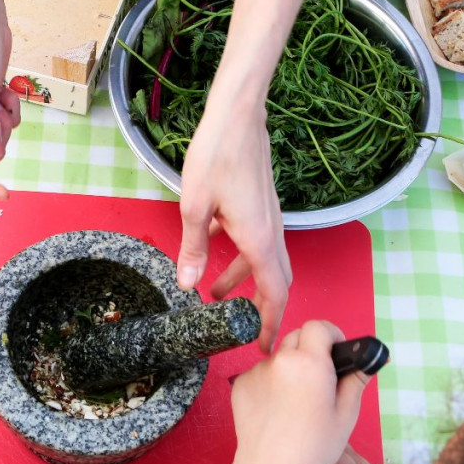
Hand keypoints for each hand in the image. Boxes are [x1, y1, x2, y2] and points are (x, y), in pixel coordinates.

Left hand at [177, 101, 291, 349]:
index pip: (274, 293)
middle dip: (261, 308)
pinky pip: (253, 239)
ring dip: (242, 279)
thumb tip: (188, 285)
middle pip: (274, 281)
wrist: (237, 117)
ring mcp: (267, 217)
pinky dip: (239, 253)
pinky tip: (212, 247)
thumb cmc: (216, 156)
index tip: (264, 345)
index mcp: (259, 239)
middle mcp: (270, 231)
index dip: (270, 322)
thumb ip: (192, 248)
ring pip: (261, 259)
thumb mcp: (194, 207)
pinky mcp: (259, 204)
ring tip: (215, 294)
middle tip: (245, 330)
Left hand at [230, 321, 368, 463]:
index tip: (337, 350)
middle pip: (296, 337)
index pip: (318, 326)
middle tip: (321, 378)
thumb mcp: (346, 414)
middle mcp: (279, 360)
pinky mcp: (239, 383)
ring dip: (290, 368)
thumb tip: (367, 360)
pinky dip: (271, 383)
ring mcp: (255, 371)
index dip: (331, 334)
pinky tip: (278, 410)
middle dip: (311, 349)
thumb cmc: (315, 446)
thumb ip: (355, 380)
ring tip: (298, 402)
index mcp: (309, 363)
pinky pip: (261, 374)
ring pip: (278, 357)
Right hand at [293, 445, 402, 463]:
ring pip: (346, 451)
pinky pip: (359, 460)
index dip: (293, 461)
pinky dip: (344, 455)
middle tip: (290, 452)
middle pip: (329, 452)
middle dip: (309, 450)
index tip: (277, 461)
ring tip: (308, 451)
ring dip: (327, 449)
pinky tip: (332, 460)